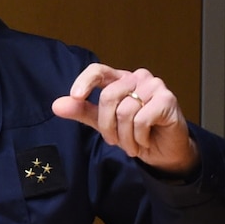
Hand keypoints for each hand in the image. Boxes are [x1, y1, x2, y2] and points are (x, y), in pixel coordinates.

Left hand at [52, 63, 198, 175]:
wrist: (165, 153)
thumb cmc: (137, 135)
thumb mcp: (105, 124)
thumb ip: (84, 112)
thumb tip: (57, 105)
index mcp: (121, 80)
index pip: (98, 70)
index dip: (85, 81)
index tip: (76, 97)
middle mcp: (138, 78)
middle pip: (109, 97)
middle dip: (108, 126)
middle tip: (115, 142)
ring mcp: (154, 86)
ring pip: (125, 111)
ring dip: (125, 137)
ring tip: (132, 145)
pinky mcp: (167, 99)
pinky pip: (141, 120)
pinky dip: (139, 137)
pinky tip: (146, 140)